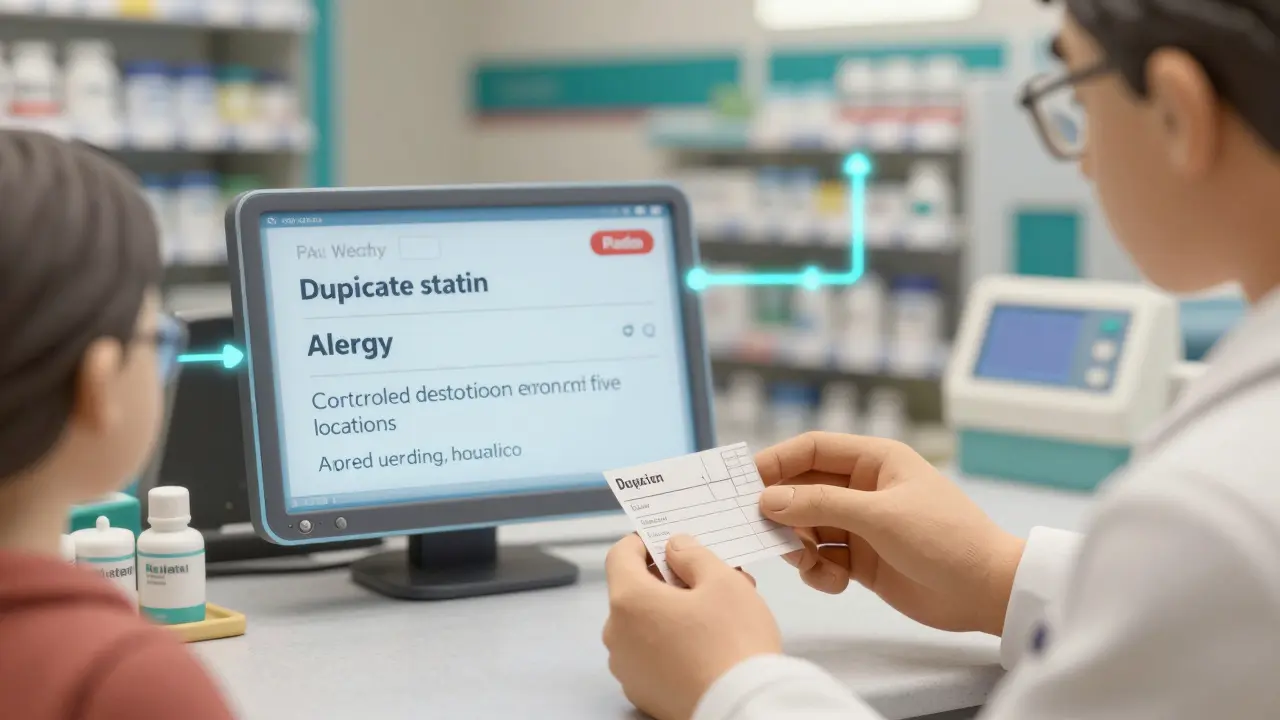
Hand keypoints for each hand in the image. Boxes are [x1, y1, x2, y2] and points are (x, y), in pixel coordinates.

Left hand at [603, 534, 780, 719]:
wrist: (742, 709)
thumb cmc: (734, 645)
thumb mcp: (723, 581)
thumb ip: (692, 555)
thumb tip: (675, 548)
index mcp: (629, 601)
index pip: (620, 555)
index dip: (643, 541)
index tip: (667, 541)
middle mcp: (617, 636)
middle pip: (635, 591)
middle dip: (670, 579)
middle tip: (710, 578)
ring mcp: (627, 669)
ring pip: (645, 624)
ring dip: (674, 611)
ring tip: (718, 613)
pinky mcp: (642, 692)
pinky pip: (651, 655)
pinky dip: (672, 643)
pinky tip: (708, 645)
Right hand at [756, 432, 1025, 635]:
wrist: (988, 592)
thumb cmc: (945, 540)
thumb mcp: (880, 516)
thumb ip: (821, 505)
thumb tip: (768, 499)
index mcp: (874, 460)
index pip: (811, 449)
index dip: (776, 462)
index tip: (745, 484)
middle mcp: (864, 488)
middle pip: (803, 490)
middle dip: (784, 512)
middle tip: (767, 534)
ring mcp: (862, 525)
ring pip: (808, 527)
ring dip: (801, 546)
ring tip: (813, 564)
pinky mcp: (863, 560)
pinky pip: (822, 557)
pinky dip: (819, 570)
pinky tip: (835, 581)